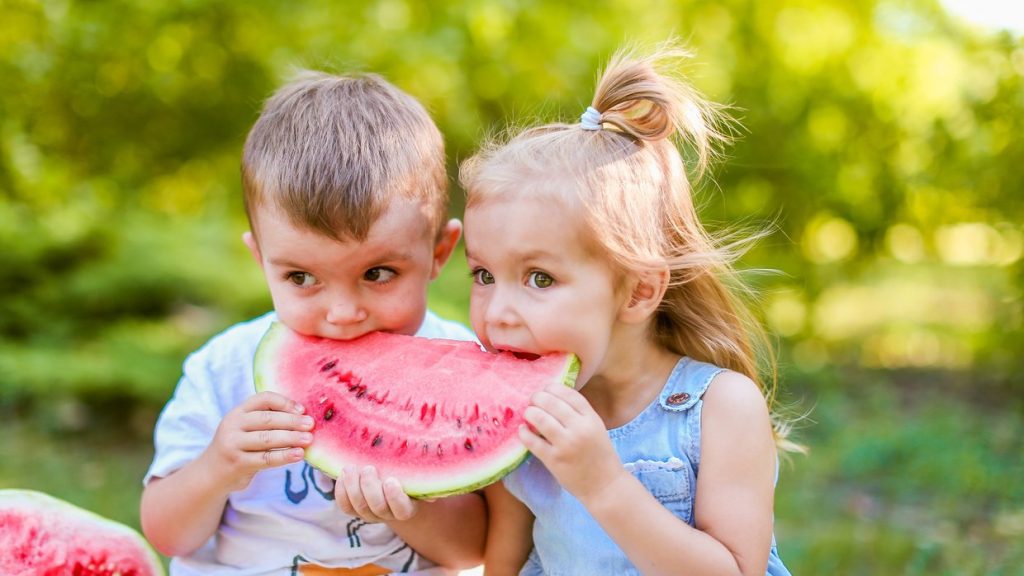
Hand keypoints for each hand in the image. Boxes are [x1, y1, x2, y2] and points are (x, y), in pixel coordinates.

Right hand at [202, 391, 313, 491]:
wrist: (211, 473)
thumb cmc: (239, 447)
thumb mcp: (245, 428)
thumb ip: (266, 421)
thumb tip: (303, 417)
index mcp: (238, 412)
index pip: (263, 399)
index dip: (284, 402)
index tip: (302, 409)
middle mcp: (233, 425)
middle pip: (267, 419)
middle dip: (292, 421)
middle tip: (311, 424)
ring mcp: (233, 445)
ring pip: (267, 439)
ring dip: (291, 438)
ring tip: (309, 439)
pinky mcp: (238, 463)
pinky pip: (266, 458)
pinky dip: (284, 456)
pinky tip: (298, 455)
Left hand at [334, 465, 419, 522]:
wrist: (390, 477)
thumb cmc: (408, 472)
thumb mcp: (418, 473)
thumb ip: (426, 475)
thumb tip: (437, 480)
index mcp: (407, 507)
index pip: (403, 511)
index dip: (396, 499)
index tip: (391, 480)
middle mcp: (388, 514)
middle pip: (377, 508)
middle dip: (370, 489)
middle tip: (368, 468)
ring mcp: (369, 513)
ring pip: (359, 507)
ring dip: (353, 487)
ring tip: (352, 468)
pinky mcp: (353, 508)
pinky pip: (344, 506)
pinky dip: (341, 491)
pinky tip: (343, 475)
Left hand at [519, 384, 627, 503]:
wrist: (605, 487)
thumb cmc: (599, 456)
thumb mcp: (596, 429)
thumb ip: (579, 415)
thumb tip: (552, 398)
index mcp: (592, 419)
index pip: (569, 395)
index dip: (554, 388)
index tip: (545, 389)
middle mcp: (580, 429)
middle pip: (552, 403)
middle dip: (538, 397)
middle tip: (532, 400)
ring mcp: (566, 445)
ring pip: (540, 419)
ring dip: (530, 412)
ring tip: (528, 413)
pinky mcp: (554, 460)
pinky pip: (532, 441)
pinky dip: (524, 433)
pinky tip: (522, 430)